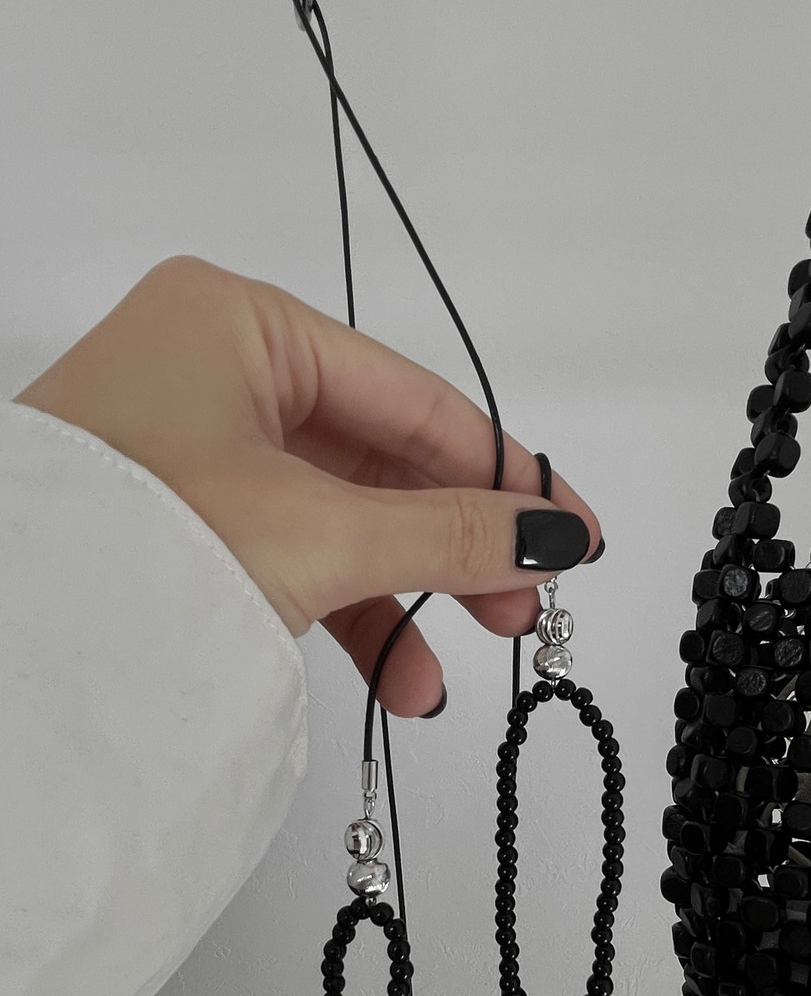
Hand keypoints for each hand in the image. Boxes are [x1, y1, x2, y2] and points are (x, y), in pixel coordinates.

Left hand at [15, 255, 602, 717]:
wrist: (18, 644)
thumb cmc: (136, 544)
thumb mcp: (322, 533)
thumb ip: (451, 533)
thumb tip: (555, 536)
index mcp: (240, 321)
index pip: (412, 398)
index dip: (503, 472)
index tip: (571, 529)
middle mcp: (215, 366)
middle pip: (382, 460)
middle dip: (454, 549)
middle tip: (522, 607)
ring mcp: (192, 442)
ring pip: (341, 515)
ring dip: (403, 597)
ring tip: (444, 674)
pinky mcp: (179, 512)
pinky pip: (292, 549)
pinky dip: (344, 608)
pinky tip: (393, 672)